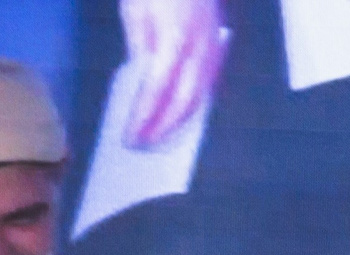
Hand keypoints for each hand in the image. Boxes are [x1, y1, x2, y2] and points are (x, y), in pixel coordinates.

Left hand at [119, 0, 228, 147]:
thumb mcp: (136, 8)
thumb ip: (140, 44)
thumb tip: (142, 78)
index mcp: (174, 38)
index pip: (157, 89)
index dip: (145, 117)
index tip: (131, 137)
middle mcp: (200, 49)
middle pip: (185, 101)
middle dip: (164, 128)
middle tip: (145, 146)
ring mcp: (213, 47)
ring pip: (201, 96)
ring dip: (181, 121)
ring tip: (161, 136)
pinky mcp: (218, 45)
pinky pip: (208, 83)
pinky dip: (193, 103)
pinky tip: (180, 113)